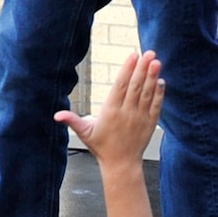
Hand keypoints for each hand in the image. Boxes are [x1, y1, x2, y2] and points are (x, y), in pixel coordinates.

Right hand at [57, 50, 162, 168]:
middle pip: (136, 86)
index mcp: (110, 111)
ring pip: (147, 93)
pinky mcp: (150, 123)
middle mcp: (127, 113)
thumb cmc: (101, 147)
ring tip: (156, 61)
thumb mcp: (84, 132)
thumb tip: (56, 115)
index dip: (127, 70)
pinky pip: (156, 105)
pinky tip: (161, 80)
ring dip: (152, 76)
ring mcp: (140, 118)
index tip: (133, 56)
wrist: (121, 164)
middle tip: (148, 52)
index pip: (121, 86)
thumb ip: (71, 120)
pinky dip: (159, 93)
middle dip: (142, 68)